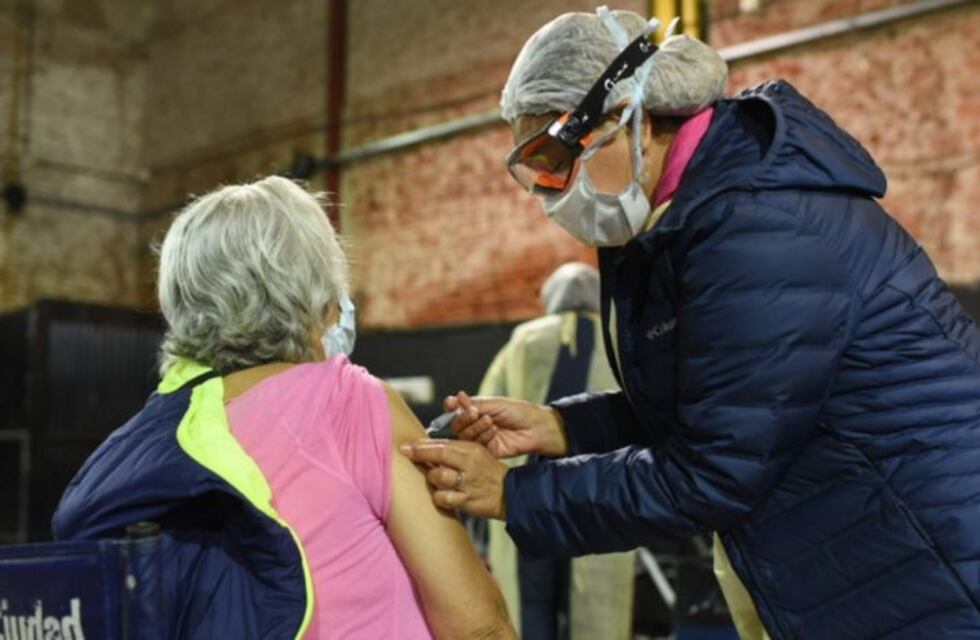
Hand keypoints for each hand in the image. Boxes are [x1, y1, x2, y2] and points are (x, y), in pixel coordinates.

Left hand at [400, 440, 508, 519]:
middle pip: (439, 457)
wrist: (508, 493)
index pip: (442, 444)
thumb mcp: (474, 453)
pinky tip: (441, 494)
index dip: (421, 445)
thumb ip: (452, 449)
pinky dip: (439, 496)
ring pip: (439, 478)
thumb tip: (424, 446)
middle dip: (420, 456)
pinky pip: (444, 498)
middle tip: (406, 455)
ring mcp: (468, 483)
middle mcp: (469, 465)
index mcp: (470, 450)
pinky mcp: (467, 500)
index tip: (406, 446)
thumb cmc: (485, 471)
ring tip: (433, 479)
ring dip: (431, 478)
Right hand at [445, 392, 568, 457]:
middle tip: (475, 413)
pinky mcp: (487, 451)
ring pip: (465, 436)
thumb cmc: (519, 412)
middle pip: (457, 425)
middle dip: (464, 418)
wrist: (537, 428)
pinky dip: (483, 437)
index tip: (451, 404)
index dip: (451, 407)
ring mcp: (480, 439)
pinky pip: (476, 446)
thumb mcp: (496, 404)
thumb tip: (455, 398)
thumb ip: (474, 404)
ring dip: (476, 427)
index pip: (456, 410)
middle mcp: (475, 425)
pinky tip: (494, 431)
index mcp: (476, 410)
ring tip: (491, 421)